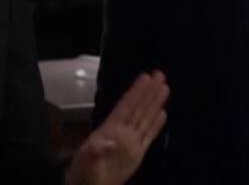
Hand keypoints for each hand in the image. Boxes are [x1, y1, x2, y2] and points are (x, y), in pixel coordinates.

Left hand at [66, 70, 168, 184]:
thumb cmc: (84, 174)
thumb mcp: (85, 161)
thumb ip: (95, 151)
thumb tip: (108, 143)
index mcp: (111, 130)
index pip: (126, 107)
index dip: (136, 92)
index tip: (145, 77)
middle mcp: (122, 132)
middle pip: (139, 108)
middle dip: (149, 92)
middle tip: (159, 75)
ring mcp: (130, 142)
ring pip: (145, 118)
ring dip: (155, 103)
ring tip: (164, 88)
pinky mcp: (136, 154)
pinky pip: (149, 136)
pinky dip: (156, 125)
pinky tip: (163, 114)